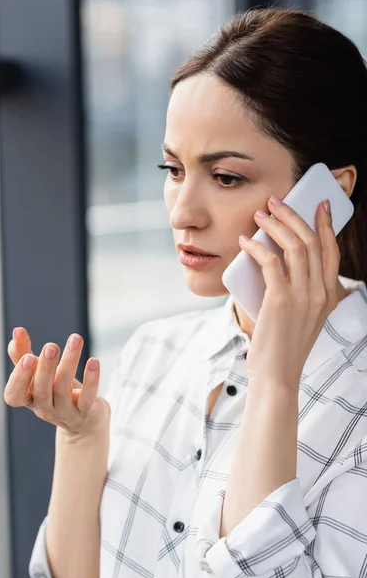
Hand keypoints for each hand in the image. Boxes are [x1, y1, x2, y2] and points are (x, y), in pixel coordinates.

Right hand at [5, 327, 110, 438]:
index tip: (27, 357)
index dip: (19, 379)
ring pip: (64, 389)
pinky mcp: (87, 412)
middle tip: (51, 346)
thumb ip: (25, 354)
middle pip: (42, 391)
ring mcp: (66, 413)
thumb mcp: (40, 375)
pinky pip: (87, 397)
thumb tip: (17, 331)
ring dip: (69, 362)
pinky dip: (91, 379)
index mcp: (29, 399)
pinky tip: (93, 361)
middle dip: (45, 368)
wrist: (86, 422)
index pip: (14, 396)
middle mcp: (45, 408)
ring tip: (75, 339)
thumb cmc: (57, 392)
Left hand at [238, 196, 339, 388]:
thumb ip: (298, 292)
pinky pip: (271, 263)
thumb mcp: (301, 317)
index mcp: (328, 296)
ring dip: (276, 224)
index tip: (320, 205)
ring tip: (260, 214)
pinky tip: (246, 241)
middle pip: (312, 242)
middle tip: (276, 201)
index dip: (327, 225)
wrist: (276, 376)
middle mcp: (320, 293)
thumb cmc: (282, 346)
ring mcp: (302, 297)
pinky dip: (257, 247)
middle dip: (294, 215)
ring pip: (295, 246)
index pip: (331, 252)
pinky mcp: (280, 301)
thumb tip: (274, 259)